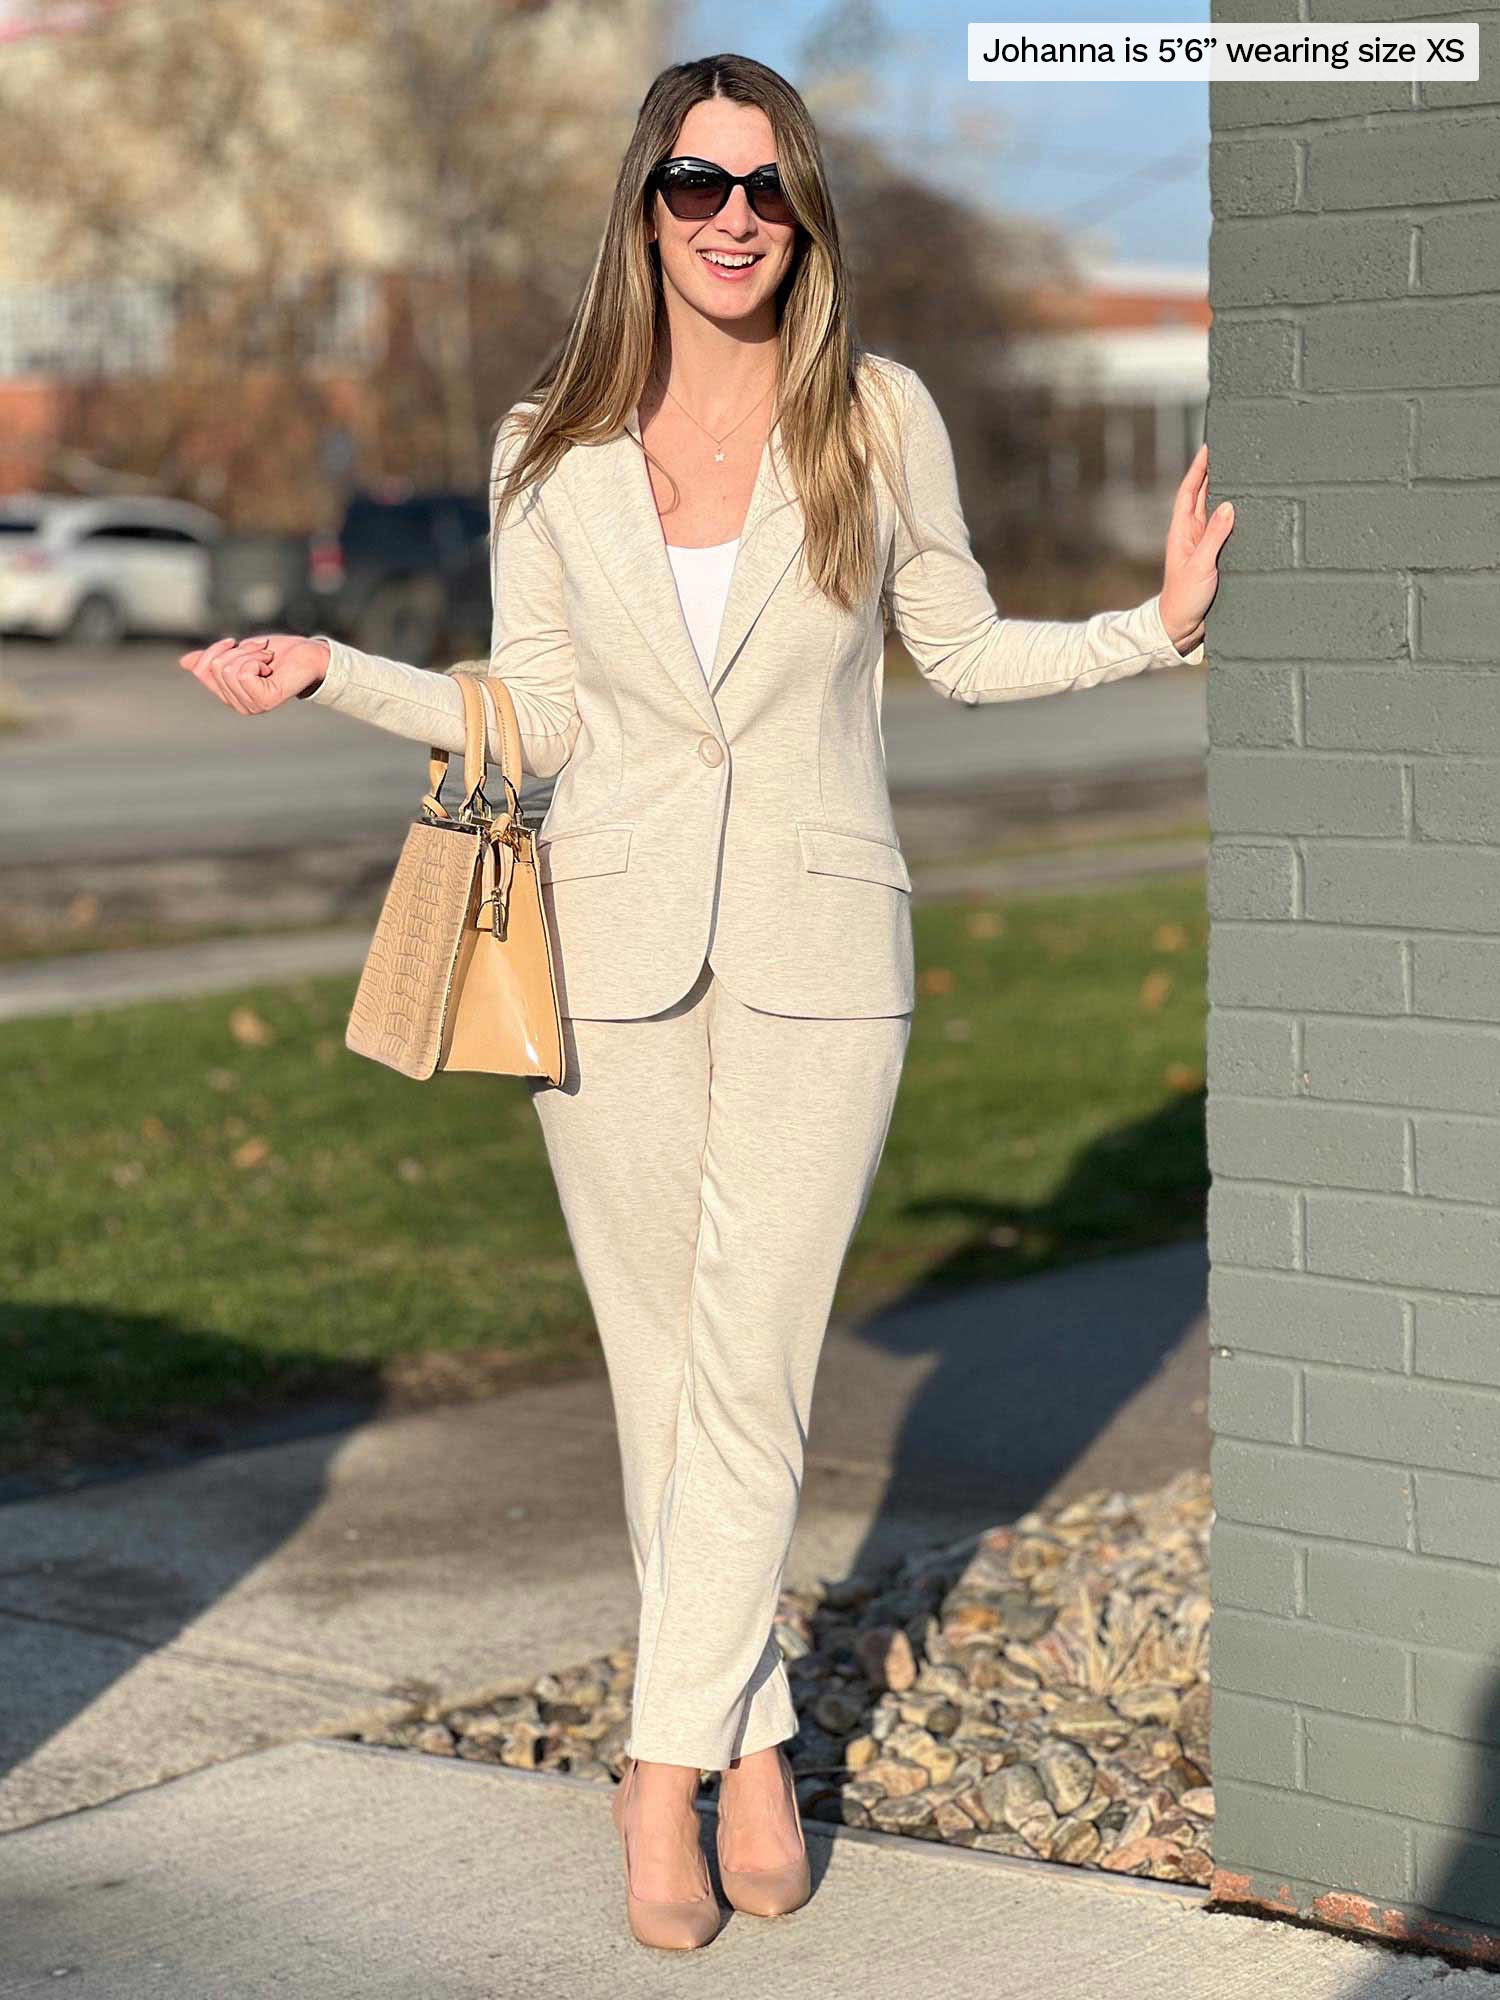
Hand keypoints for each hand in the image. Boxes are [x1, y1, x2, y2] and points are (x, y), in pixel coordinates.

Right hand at [177, 633, 330, 713]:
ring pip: (229, 669)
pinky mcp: (266, 701)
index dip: (215, 650)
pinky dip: (256, 659)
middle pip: (215, 667)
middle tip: (260, 652)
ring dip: (250, 654)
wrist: (309, 654)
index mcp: (229, 696)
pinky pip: (244, 673)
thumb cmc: (277, 654)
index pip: (200, 670)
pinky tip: (271, 665)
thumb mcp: (238, 652)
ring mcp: (253, 706)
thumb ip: (213, 659)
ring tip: (267, 658)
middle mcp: (239, 706)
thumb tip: (184, 662)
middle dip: (237, 651)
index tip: (235, 643)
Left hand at [1158, 444, 1231, 654]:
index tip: (1209, 447)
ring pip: (1218, 512)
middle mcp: (1193, 533)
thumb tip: (1228, 506)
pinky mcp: (1215, 557)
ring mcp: (1204, 544)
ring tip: (1244, 473)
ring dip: (1228, 493)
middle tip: (1233, 452)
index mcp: (1182, 530)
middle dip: (1215, 473)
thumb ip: (1214, 536)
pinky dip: (1236, 518)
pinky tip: (1250, 509)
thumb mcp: (1200, 565)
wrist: (1180, 627)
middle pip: (1204, 496)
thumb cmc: (1183, 598)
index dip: (1198, 468)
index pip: (1189, 491)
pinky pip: (1227, 531)